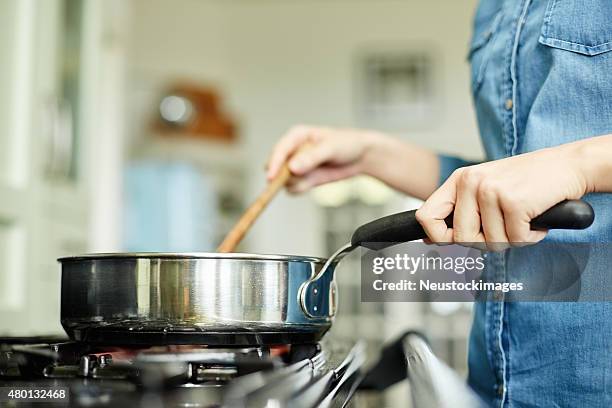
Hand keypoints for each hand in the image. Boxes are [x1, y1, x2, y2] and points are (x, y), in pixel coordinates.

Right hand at [267, 125, 439, 198]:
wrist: (361, 156)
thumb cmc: (347, 144)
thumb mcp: (330, 148)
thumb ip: (311, 157)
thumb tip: (292, 168)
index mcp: (296, 136)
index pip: (279, 150)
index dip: (274, 163)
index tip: (271, 177)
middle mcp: (293, 151)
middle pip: (276, 167)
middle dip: (284, 176)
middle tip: (299, 179)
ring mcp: (296, 166)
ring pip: (284, 181)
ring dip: (296, 183)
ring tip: (314, 177)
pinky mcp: (303, 178)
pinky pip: (293, 189)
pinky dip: (301, 189)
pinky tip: (314, 183)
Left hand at [415, 144, 588, 247]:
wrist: (568, 164)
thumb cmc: (526, 180)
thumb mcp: (485, 188)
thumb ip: (458, 211)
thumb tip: (428, 239)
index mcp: (460, 179)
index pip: (426, 216)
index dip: (437, 237)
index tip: (451, 241)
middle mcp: (471, 182)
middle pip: (462, 238)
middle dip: (486, 241)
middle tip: (504, 226)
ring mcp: (491, 191)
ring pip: (491, 243)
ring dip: (512, 238)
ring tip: (522, 217)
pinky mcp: (513, 202)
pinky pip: (515, 240)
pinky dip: (530, 236)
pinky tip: (535, 218)